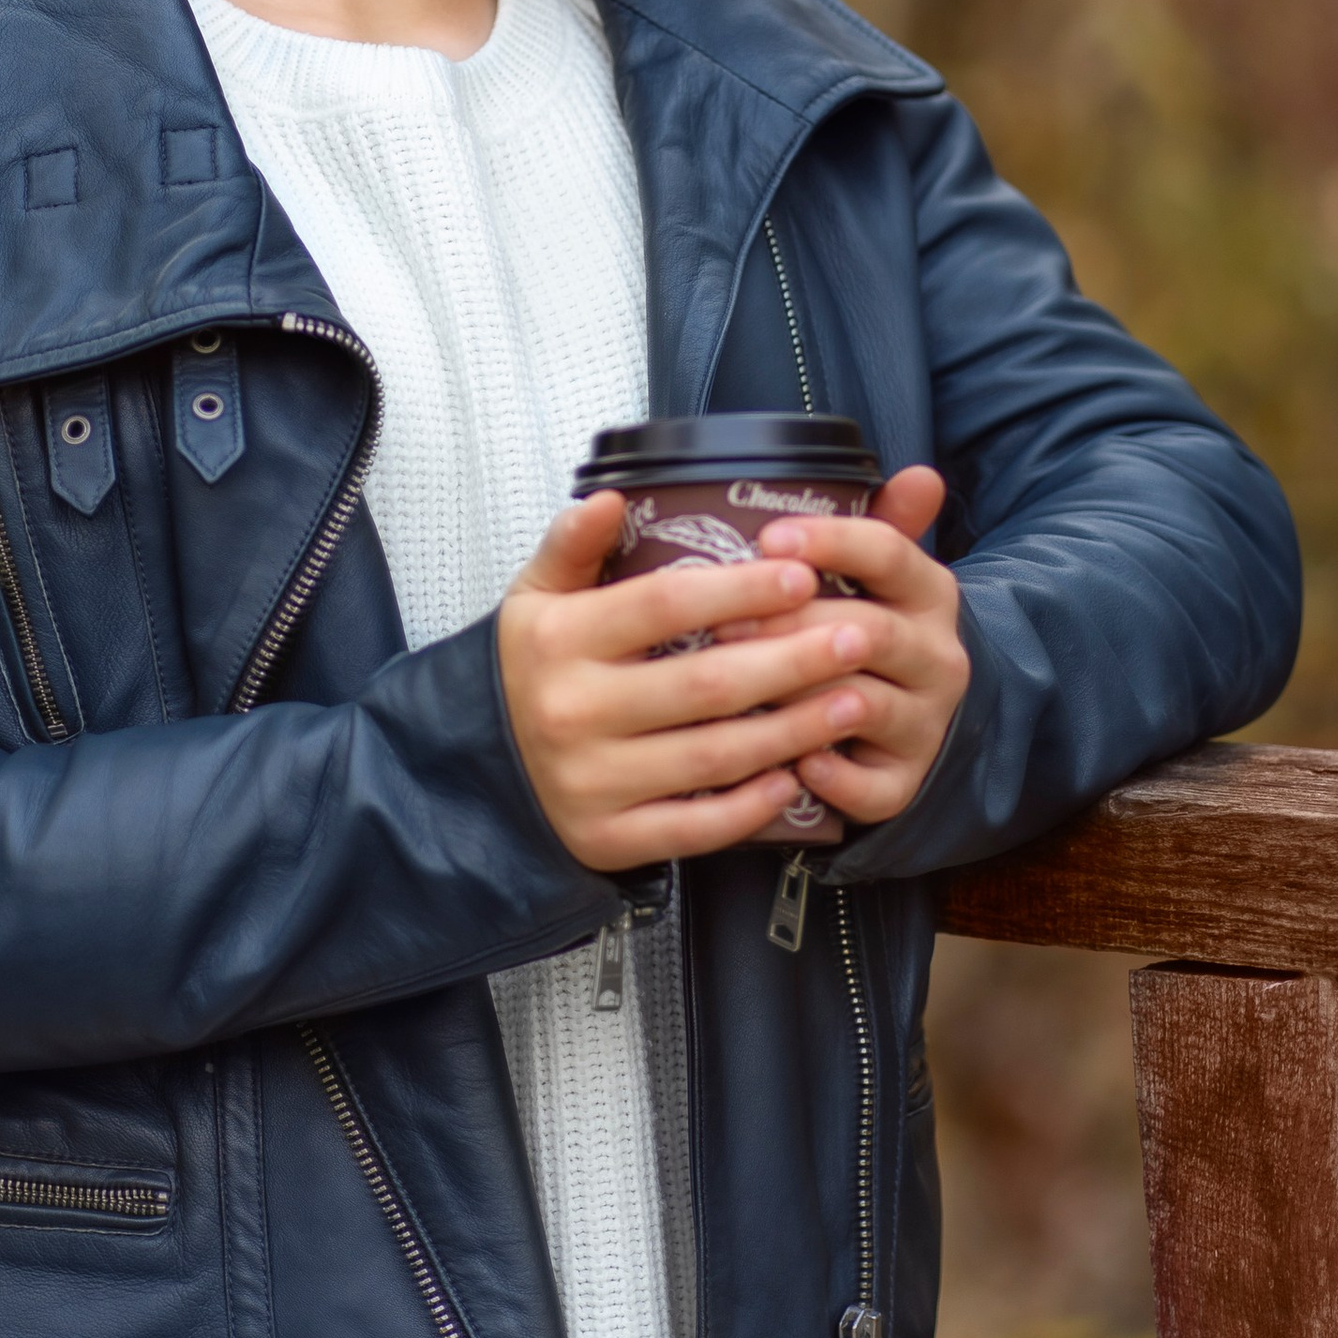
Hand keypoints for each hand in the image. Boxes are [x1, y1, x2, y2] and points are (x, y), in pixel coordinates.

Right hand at [500, 494, 888, 874]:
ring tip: (852, 701)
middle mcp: (572, 710)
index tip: (803, 575)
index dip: (738, 590)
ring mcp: (589, 781)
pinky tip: (793, 776)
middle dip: (792, 660)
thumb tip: (608, 499)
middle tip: (858, 637)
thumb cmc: (532, 669)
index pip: (662, 605)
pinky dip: (749, 805)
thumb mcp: (535, 597)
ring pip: (711, 755)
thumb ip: (573, 545)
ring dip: (792, 730)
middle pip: (704, 683)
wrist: (479, 769)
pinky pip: (692, 825)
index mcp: (559, 639)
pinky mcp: (607, 838)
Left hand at [748, 466, 966, 831]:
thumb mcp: (880, 575)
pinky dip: (830, 776)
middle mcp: (938, 656)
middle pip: (868, 631)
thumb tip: (921, 473)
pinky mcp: (905, 781)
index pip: (889, 553)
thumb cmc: (872, 630)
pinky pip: (871, 786)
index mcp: (929, 594)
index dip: (829, 542)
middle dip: (791, 626)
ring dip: (800, 696)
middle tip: (719, 622)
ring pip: (863, 705)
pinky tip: (788, 763)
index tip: (767, 536)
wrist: (919, 717)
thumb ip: (881, 523)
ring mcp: (925, 723)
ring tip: (738, 688)